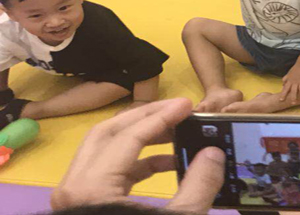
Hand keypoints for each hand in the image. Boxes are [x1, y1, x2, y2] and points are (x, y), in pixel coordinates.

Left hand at [51, 98, 223, 213]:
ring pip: (103, 150)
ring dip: (141, 138)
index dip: (162, 116)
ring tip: (177, 136)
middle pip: (108, 133)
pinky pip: (106, 172)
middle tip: (178, 110)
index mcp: (93, 188)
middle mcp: (75, 187)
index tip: (189, 104)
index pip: (130, 135)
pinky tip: (166, 165)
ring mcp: (75, 198)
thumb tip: (213, 154)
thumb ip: (198, 186)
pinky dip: (135, 161)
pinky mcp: (84, 208)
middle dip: (146, 117)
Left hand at [280, 63, 299, 103]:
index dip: (283, 94)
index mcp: (290, 80)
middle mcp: (295, 82)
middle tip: (293, 103)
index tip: (281, 100)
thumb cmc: (296, 68)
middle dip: (293, 97)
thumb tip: (282, 83)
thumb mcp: (289, 73)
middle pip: (293, 91)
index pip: (285, 88)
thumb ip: (286, 79)